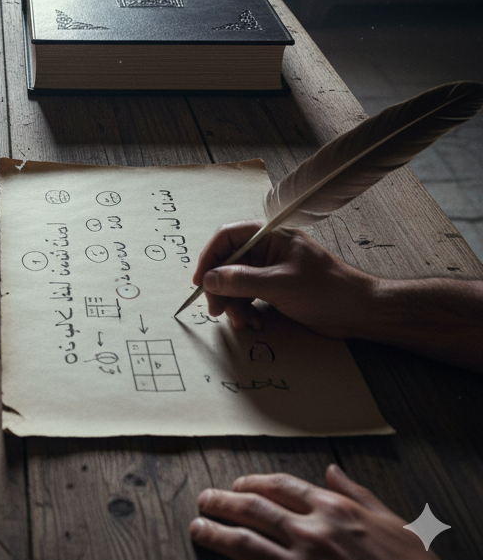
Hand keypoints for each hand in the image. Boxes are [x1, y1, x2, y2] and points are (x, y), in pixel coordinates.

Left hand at [189, 465, 450, 559]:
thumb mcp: (396, 524)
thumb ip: (358, 495)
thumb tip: (332, 470)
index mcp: (334, 509)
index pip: (282, 486)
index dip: (254, 482)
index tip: (238, 484)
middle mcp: (313, 533)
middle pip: (254, 509)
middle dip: (222, 501)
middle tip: (203, 499)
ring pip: (246, 542)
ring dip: (216, 532)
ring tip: (197, 526)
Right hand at [191, 222, 372, 338]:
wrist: (359, 313)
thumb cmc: (325, 290)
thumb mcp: (279, 284)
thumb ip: (241, 280)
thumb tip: (209, 279)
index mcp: (269, 236)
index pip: (228, 236)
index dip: (210, 257)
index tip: (200, 281)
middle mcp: (267, 249)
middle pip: (228, 263)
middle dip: (221, 288)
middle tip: (217, 311)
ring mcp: (271, 269)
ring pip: (237, 283)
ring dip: (235, 304)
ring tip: (242, 323)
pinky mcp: (275, 289)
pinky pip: (249, 296)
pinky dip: (248, 311)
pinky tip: (256, 323)